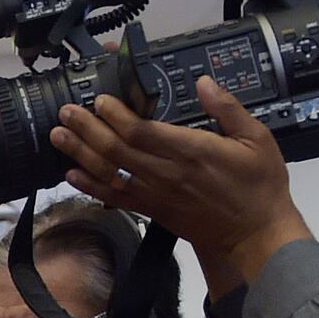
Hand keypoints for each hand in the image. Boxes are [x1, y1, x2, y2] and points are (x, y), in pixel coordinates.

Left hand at [48, 81, 310, 286]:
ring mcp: (157, 194)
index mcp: (192, 152)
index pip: (143, 132)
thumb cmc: (259, 187)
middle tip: (67, 112)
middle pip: (117, 149)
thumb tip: (204, 82)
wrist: (255, 236)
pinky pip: (116, 198)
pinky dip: (91, 187)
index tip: (101, 101)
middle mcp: (168, 173)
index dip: (117, 116)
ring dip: (81, 153)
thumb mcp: (257, 140)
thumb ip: (228, 108)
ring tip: (59, 136)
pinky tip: (72, 175)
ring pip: (110, 172)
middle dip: (88, 129)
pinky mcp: (153, 210)